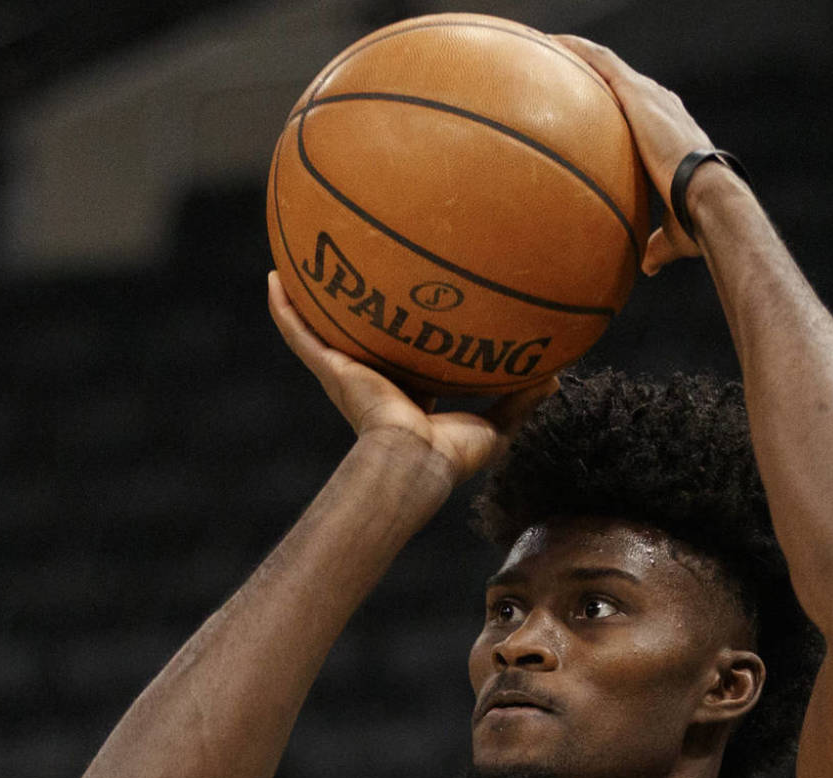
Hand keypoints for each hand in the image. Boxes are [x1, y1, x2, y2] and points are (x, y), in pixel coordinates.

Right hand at [267, 273, 557, 481]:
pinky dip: (284, 309)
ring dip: (307, 299)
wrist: (415, 461)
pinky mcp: (331, 368)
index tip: (410, 305)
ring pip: (321, 328)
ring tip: (298, 261)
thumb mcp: (495, 424)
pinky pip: (300, 333)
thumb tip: (558, 373)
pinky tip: (275, 278)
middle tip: (353, 268)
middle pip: (359, 334)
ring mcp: (347, 371)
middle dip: (353, 308)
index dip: (405, 333)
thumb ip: (522, 398)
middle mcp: (372, 376)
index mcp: (406, 390)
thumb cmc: (450, 454)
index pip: (404, 355)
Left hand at [553, 34, 721, 275]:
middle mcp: (663, 108)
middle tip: (570, 72)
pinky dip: (578, 51)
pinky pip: (601, 63)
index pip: (646, 113)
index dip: (627, 107)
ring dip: (581, 54)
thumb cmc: (698, 219)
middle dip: (599, 75)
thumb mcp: (675, 233)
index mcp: (673, 135)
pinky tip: (553, 44)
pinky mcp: (637, 93)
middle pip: (625, 82)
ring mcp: (650, 97)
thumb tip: (649, 267)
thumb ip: (659, 244)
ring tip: (550, 47)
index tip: (605, 107)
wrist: (706, 197)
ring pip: (608, 65)